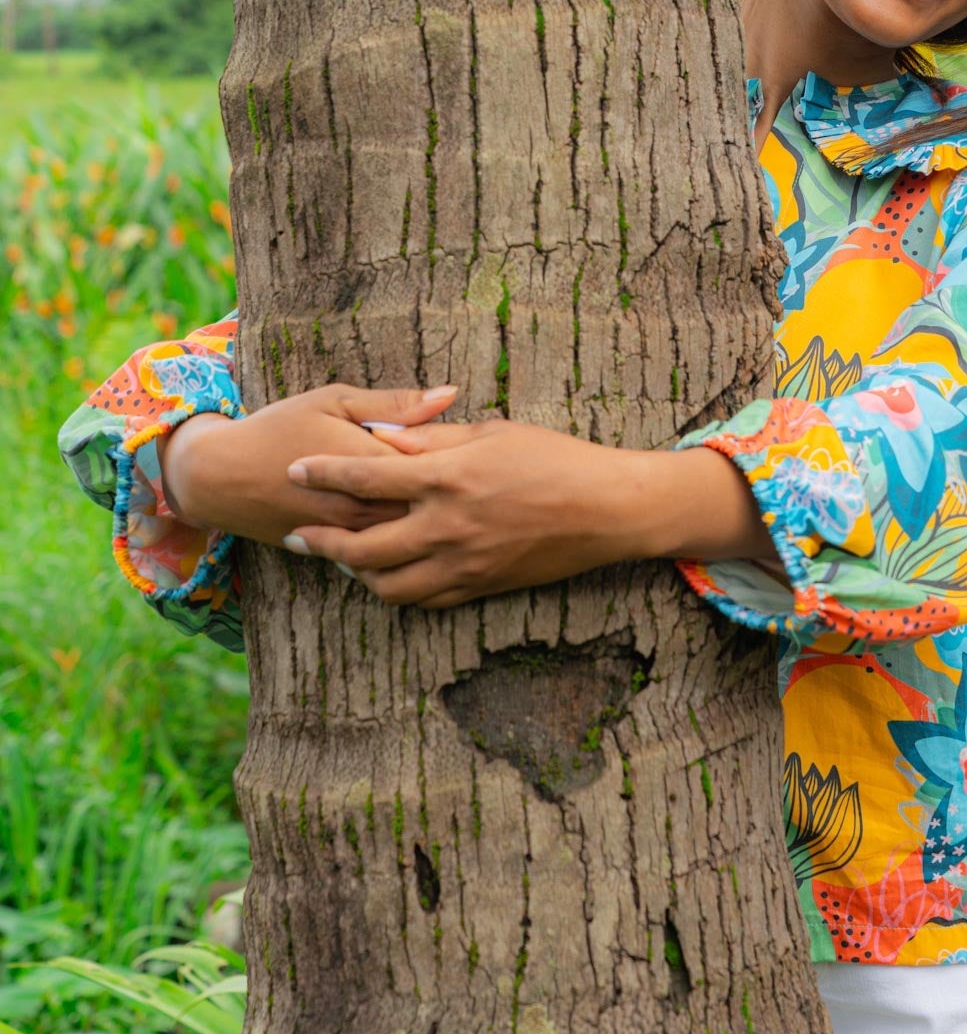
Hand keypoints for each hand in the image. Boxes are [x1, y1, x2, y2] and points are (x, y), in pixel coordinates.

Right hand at [157, 382, 457, 546]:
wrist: (221, 476)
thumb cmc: (281, 427)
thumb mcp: (335, 401)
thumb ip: (395, 404)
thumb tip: (450, 395)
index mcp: (370, 460)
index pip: (434, 466)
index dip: (459, 460)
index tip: (474, 452)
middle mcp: (362, 504)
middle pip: (427, 508)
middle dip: (451, 499)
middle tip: (471, 486)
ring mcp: (349, 534)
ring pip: (407, 538)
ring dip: (428, 524)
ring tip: (448, 509)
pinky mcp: (335, 554)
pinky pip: (380, 556)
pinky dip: (400, 543)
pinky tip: (415, 531)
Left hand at [277, 419, 783, 606]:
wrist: (607, 509)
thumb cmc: (555, 458)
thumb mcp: (493, 433)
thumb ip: (433, 439)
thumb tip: (383, 438)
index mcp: (447, 477)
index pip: (365, 475)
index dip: (322, 471)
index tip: (292, 468)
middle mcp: (447, 526)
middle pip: (362, 543)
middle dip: (321, 539)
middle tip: (297, 533)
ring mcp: (463, 564)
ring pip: (387, 584)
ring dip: (356, 572)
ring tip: (341, 558)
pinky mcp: (480, 588)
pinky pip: (425, 600)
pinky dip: (397, 590)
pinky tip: (387, 575)